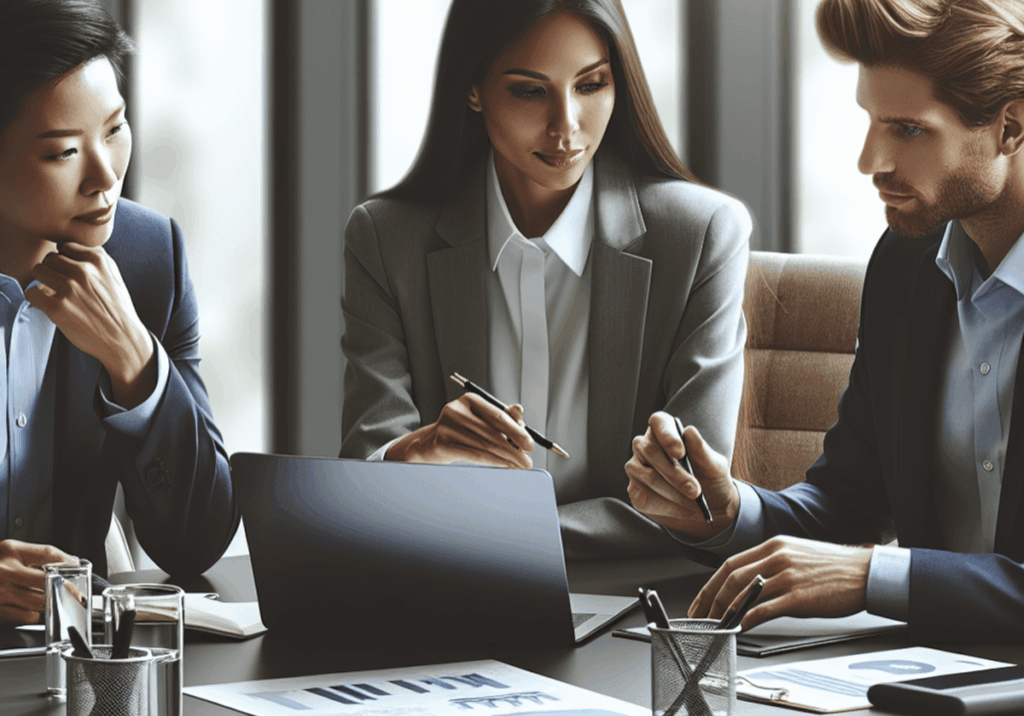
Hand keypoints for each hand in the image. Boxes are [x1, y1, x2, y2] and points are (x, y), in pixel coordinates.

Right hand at [0, 540, 75, 624]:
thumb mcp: (9, 551)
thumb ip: (38, 555)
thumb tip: (69, 562)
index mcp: (9, 551)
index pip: (49, 554)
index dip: (68, 563)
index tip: (78, 570)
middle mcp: (4, 571)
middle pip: (48, 581)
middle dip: (66, 587)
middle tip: (75, 593)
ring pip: (39, 601)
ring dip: (49, 601)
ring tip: (49, 598)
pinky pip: (26, 616)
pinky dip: (33, 613)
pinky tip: (30, 607)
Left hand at [25, 242, 155, 408]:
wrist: (124, 338)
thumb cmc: (118, 310)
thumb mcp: (114, 276)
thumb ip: (94, 260)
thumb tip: (67, 250)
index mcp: (98, 259)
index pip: (65, 246)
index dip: (66, 261)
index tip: (71, 273)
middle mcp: (84, 270)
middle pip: (50, 258)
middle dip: (53, 271)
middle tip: (62, 287)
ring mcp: (70, 287)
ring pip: (38, 271)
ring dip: (44, 283)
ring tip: (56, 295)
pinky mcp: (57, 306)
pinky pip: (31, 292)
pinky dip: (37, 299)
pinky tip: (49, 305)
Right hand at [386, 394, 534, 468]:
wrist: (429, 444)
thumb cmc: (460, 432)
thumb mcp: (480, 420)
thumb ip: (501, 416)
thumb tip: (520, 410)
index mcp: (469, 399)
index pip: (498, 416)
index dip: (517, 431)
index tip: (530, 445)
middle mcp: (456, 410)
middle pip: (492, 432)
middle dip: (514, 449)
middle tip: (527, 461)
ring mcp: (446, 427)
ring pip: (485, 446)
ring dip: (506, 458)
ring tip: (519, 466)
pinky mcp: (441, 444)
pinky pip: (473, 455)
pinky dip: (492, 462)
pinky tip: (503, 466)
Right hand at [625, 412, 737, 539]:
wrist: (710, 506)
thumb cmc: (710, 479)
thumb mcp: (715, 465)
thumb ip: (702, 450)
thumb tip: (690, 432)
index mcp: (666, 431)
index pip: (658, 422)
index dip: (667, 435)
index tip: (680, 453)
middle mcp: (646, 446)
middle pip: (649, 450)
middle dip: (674, 473)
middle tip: (695, 490)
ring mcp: (637, 468)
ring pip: (647, 476)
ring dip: (673, 493)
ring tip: (694, 504)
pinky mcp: (635, 490)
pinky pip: (645, 497)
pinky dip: (668, 507)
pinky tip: (684, 511)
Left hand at [688, 535, 872, 629]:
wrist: (865, 573)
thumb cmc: (833, 567)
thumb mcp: (796, 554)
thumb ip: (771, 564)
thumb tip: (748, 583)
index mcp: (774, 547)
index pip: (730, 564)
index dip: (710, 584)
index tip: (701, 600)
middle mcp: (777, 558)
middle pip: (731, 578)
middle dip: (711, 600)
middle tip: (702, 617)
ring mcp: (787, 576)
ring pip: (743, 593)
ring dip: (725, 611)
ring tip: (717, 625)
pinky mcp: (798, 597)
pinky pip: (764, 609)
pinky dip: (748, 619)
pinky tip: (742, 627)